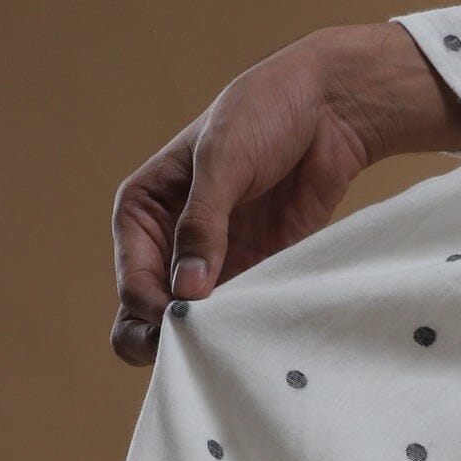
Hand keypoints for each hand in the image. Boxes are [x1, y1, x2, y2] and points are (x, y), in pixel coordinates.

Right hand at [111, 23, 460, 367]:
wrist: (328, 111)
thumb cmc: (263, 115)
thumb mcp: (224, 160)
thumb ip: (203, 224)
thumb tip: (186, 290)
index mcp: (144, 211)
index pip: (132, 278)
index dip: (149, 307)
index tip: (180, 318)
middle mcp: (170, 244)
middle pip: (148, 313)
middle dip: (163, 338)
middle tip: (194, 349)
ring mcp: (212, 266)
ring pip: (194, 326)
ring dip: (209, 342)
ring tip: (232, 346)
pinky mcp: (254, 276)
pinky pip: (240, 319)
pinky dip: (245, 335)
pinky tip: (260, 341)